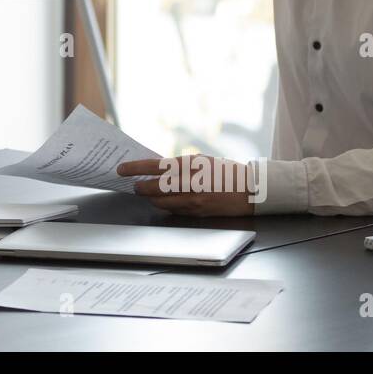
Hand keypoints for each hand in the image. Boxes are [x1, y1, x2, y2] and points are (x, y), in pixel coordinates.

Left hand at [117, 155, 255, 216]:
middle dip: (140, 188)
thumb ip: (181, 165)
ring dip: (152, 198)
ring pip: (161, 202)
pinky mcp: (197, 212)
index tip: (122, 169)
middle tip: (135, 186)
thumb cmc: (227, 172)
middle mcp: (189, 183)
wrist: (250, 190)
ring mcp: (193, 200)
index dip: (135, 168)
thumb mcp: (203, 160)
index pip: (154, 166)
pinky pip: (174, 211)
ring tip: (149, 193)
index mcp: (190, 165)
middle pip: (153, 188)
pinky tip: (166, 201)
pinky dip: (167, 206)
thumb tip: (159, 169)